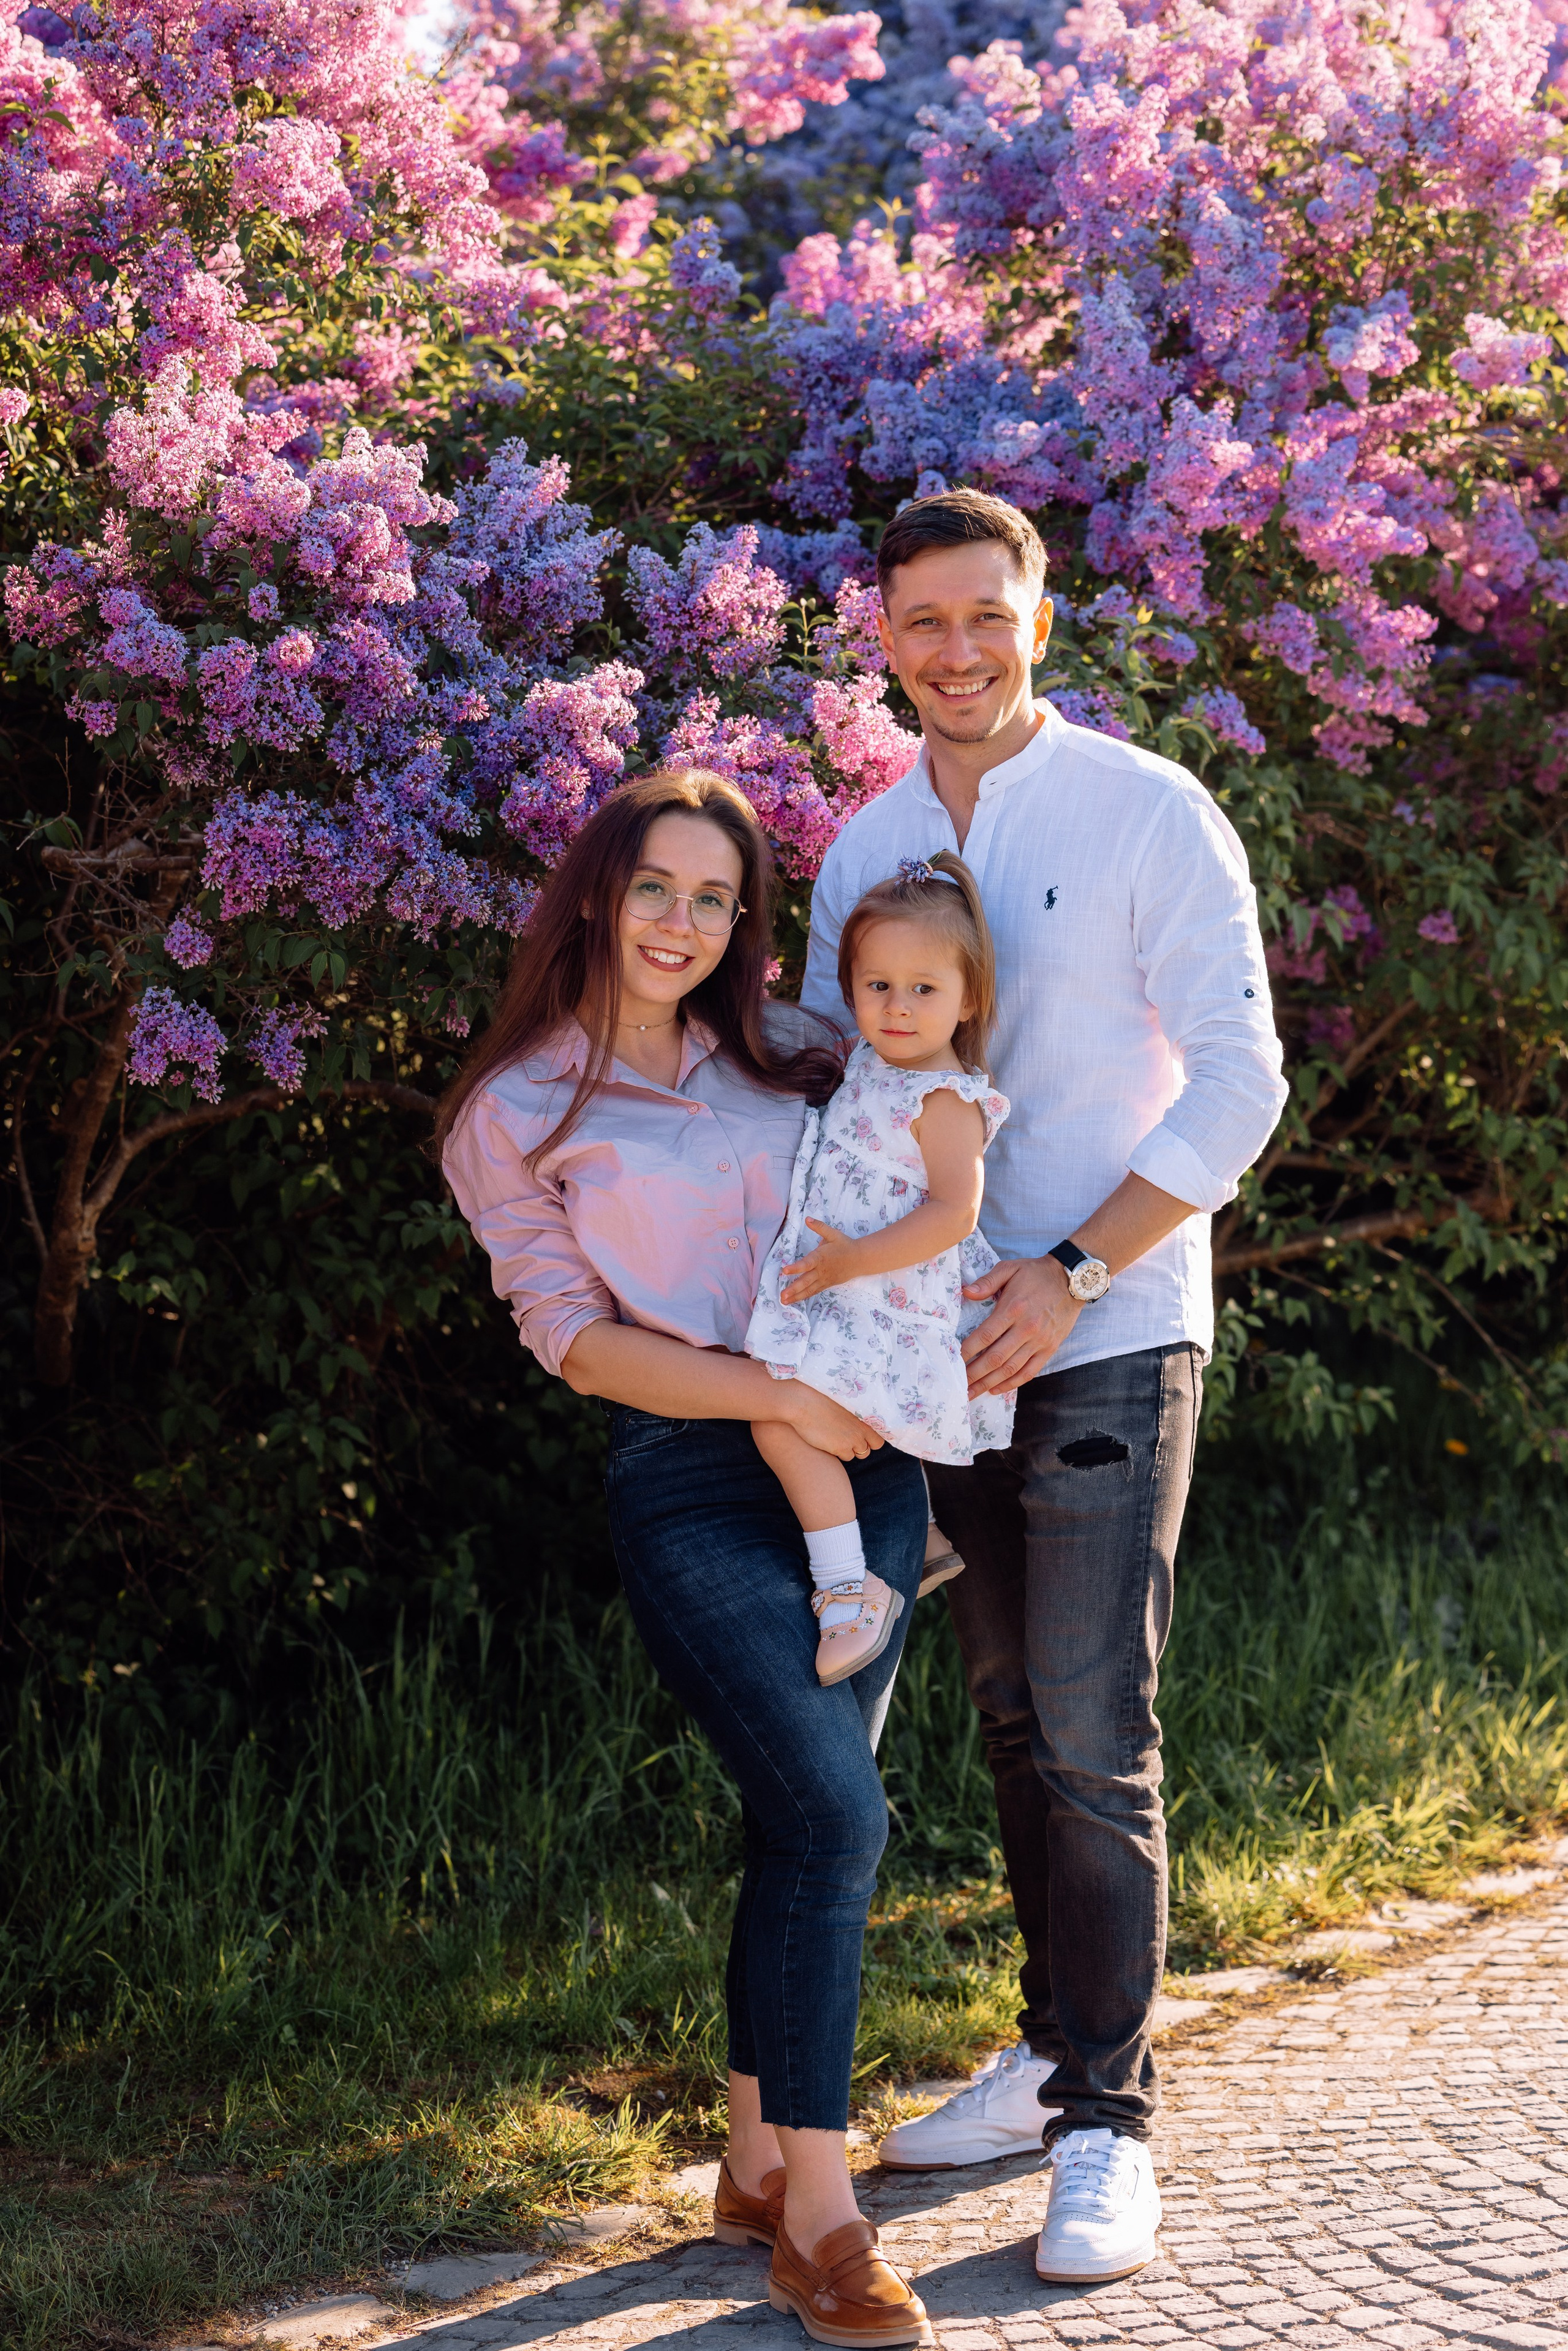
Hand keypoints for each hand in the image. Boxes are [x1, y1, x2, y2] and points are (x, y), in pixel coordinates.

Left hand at [779, 1219, 859, 1303]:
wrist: (860, 1259)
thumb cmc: (845, 1245)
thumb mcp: (833, 1233)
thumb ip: (819, 1227)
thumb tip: (807, 1219)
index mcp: (820, 1258)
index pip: (806, 1264)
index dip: (795, 1268)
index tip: (784, 1271)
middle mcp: (821, 1270)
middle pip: (806, 1281)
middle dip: (793, 1289)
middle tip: (782, 1295)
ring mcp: (824, 1279)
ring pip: (809, 1289)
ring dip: (796, 1296)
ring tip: (784, 1301)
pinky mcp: (827, 1284)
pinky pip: (814, 1291)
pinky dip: (805, 1296)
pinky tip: (795, 1300)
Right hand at [782, 1381, 884, 1459]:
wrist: (803, 1403)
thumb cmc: (819, 1398)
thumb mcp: (843, 1402)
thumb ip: (854, 1412)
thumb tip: (854, 1419)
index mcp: (865, 1415)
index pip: (879, 1436)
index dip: (871, 1439)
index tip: (861, 1436)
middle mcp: (862, 1429)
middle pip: (870, 1448)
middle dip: (862, 1447)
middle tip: (848, 1440)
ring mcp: (852, 1440)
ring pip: (858, 1454)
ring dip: (849, 1449)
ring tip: (836, 1438)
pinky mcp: (840, 1448)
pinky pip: (845, 1457)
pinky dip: (839, 1452)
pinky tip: (828, 1441)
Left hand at [960, 1254, 1080, 1393]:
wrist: (1072, 1279)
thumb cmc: (1036, 1273)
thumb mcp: (1010, 1268)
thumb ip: (987, 1281)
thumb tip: (965, 1292)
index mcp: (1013, 1308)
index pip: (985, 1336)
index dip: (967, 1351)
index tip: (953, 1359)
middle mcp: (1026, 1328)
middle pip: (995, 1357)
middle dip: (974, 1374)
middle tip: (958, 1384)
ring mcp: (1040, 1341)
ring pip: (1010, 1369)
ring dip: (988, 1383)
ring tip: (972, 1393)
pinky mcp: (1050, 1348)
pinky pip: (1029, 1372)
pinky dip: (1011, 1383)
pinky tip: (996, 1389)